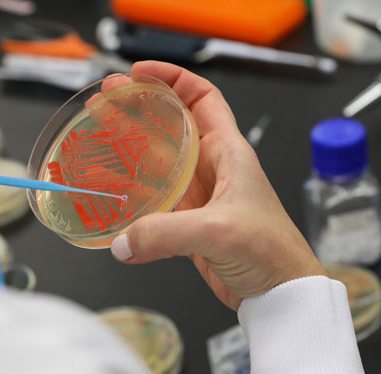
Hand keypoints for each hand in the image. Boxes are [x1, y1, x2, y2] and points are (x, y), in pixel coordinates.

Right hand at [110, 62, 324, 309]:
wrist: (281, 293)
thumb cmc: (271, 250)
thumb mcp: (218, 231)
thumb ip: (166, 233)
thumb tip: (123, 241)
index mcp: (229, 153)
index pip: (203, 98)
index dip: (173, 78)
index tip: (139, 73)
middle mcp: (214, 170)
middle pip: (172, 127)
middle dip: (139, 110)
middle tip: (105, 102)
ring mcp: (202, 199)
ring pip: (160, 166)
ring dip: (131, 154)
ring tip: (99, 141)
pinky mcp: (191, 227)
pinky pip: (157, 206)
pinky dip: (134, 204)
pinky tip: (113, 205)